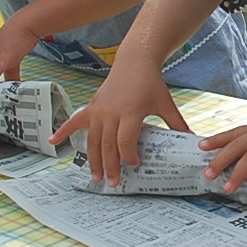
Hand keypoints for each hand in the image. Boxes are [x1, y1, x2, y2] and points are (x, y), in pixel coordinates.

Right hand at [49, 60, 187, 187]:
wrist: (134, 62)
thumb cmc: (151, 83)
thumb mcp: (166, 104)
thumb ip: (177, 124)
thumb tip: (194, 139)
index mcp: (130, 111)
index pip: (125, 141)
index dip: (129, 156)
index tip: (136, 166)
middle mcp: (111, 112)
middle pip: (107, 145)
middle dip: (111, 166)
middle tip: (114, 184)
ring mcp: (99, 109)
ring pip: (92, 139)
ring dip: (92, 160)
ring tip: (96, 177)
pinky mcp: (92, 106)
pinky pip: (75, 121)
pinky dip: (63, 131)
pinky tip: (52, 143)